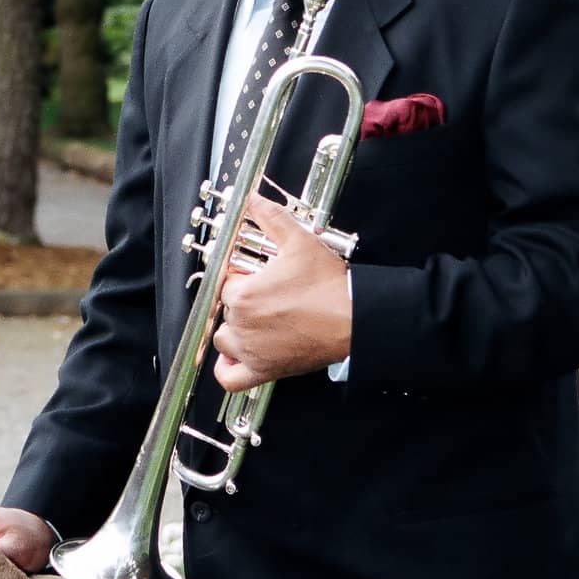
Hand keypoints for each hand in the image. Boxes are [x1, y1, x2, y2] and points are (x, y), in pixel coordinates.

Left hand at [213, 193, 351, 392]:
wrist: (353, 319)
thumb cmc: (328, 288)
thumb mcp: (299, 242)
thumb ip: (272, 217)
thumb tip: (255, 201)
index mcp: (245, 295)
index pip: (227, 282)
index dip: (242, 275)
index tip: (255, 274)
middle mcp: (243, 324)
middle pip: (227, 309)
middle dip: (244, 299)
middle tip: (268, 293)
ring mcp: (252, 351)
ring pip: (225, 339)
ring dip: (235, 328)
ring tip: (257, 318)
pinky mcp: (264, 371)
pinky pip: (230, 377)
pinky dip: (228, 368)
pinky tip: (237, 356)